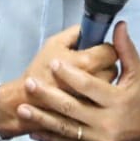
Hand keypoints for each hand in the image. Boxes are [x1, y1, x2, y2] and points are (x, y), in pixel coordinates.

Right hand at [0, 25, 116, 138]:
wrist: (26, 101)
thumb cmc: (39, 71)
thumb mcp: (54, 43)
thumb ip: (76, 32)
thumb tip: (92, 28)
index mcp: (87, 62)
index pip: (111, 51)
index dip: (104, 48)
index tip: (96, 49)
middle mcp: (95, 82)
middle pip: (113, 68)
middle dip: (104, 64)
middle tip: (90, 64)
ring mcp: (95, 100)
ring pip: (110, 85)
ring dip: (103, 80)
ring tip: (85, 78)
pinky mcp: (91, 112)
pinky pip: (102, 100)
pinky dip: (97, 96)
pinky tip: (84, 92)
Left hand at [19, 22, 139, 140]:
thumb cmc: (139, 95)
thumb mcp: (137, 72)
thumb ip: (126, 49)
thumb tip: (120, 25)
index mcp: (118, 100)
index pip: (89, 86)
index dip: (70, 75)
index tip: (53, 63)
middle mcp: (107, 121)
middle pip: (72, 107)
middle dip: (49, 95)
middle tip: (30, 83)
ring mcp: (98, 137)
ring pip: (65, 127)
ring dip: (42, 118)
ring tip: (23, 108)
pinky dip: (49, 136)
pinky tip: (33, 129)